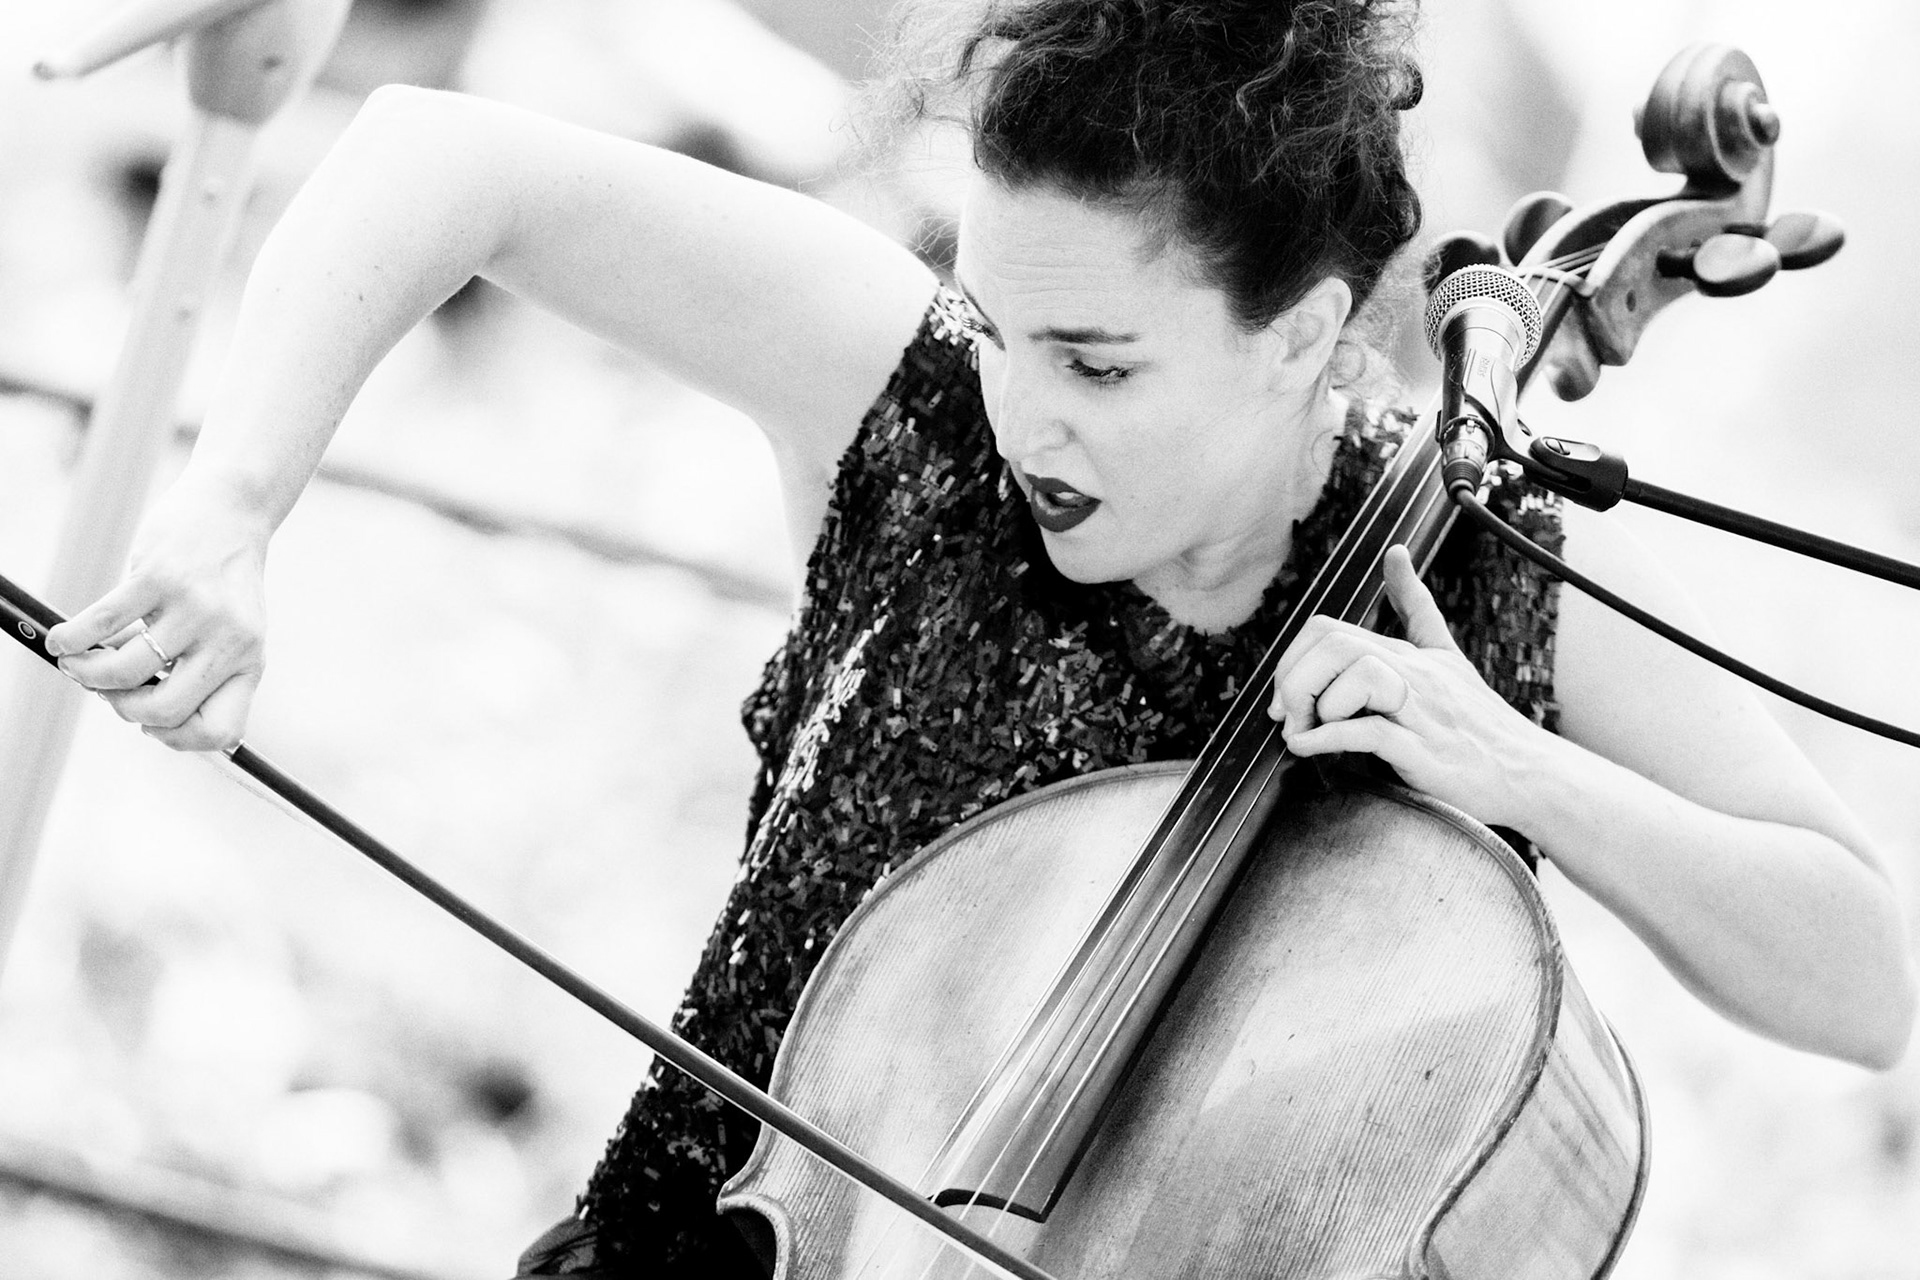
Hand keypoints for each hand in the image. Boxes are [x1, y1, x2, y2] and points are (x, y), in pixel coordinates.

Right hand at [46, 475, 271, 751]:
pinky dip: (71, 639)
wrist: (234, 509)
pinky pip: (101, 624)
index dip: (176, 740)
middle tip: (107, 689)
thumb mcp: (233, 631)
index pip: (220, 730)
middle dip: (122, 708)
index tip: (150, 722)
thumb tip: (138, 711)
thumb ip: (202, 669)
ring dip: (87, 674)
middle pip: (163, 710)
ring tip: (77, 663)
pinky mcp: (160, 576)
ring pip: (124, 671)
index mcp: (249, 662)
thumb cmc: (224, 579)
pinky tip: (61, 641)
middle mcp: (228, 641)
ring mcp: (195, 609)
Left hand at [1268, 545, 1560, 830]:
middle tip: (1287, 716)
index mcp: (1409, 652)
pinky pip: (1368, 731)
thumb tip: (1395, 553)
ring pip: (1357, 676)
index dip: (1293, 659)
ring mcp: (1422, 708)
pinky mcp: (1426, 749)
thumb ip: (1415, 607)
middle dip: (1295, 679)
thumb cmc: (1479, 722)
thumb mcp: (1446, 653)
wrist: (1527, 772)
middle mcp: (1414, 672)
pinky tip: (1308, 749)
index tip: (1283, 694)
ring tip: (1305, 733)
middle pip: (1336, 646)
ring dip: (1316, 706)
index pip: (1329, 630)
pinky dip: (1326, 739)